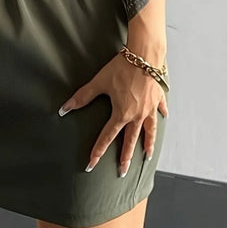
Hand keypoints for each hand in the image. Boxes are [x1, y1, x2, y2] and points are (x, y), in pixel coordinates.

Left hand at [58, 53, 168, 176]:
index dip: (97, 152)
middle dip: (125, 158)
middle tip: (122, 172)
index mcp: (122, 114)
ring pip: (150, 131)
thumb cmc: (121, 68)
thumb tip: (64, 109)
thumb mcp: (99, 82)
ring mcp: (150, 108)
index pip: (107, 138)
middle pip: (130, 141)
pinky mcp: (158, 98)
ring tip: (147, 156)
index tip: (91, 165)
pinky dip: (161, 115)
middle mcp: (137, 115)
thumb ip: (82, 97)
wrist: (145, 55)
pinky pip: (161, 110)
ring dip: (148, 144)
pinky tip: (163, 118)